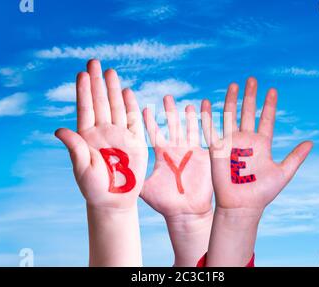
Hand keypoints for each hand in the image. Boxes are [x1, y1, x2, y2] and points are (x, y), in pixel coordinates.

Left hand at [55, 60, 147, 208]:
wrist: (114, 201)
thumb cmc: (94, 188)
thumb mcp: (82, 168)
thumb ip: (74, 148)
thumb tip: (59, 129)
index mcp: (86, 136)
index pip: (85, 109)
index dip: (84, 91)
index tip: (81, 74)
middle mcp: (102, 131)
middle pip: (100, 102)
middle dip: (97, 82)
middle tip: (94, 62)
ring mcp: (119, 135)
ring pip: (116, 107)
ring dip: (113, 89)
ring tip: (110, 72)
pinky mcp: (134, 141)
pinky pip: (132, 120)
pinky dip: (130, 106)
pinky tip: (127, 92)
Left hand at [141, 95, 212, 265]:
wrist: (185, 213)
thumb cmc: (164, 203)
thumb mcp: (144, 187)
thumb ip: (130, 174)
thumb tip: (112, 169)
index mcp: (161, 153)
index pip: (154, 131)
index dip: (148, 120)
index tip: (143, 108)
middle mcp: (175, 149)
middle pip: (172, 124)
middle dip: (169, 111)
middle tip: (167, 97)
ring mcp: (190, 151)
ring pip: (188, 127)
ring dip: (188, 115)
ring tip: (186, 103)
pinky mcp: (203, 155)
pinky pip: (205, 135)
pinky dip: (206, 121)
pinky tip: (206, 108)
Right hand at [201, 77, 311, 265]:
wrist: (241, 205)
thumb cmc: (261, 193)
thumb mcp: (283, 173)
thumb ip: (295, 157)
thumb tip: (311, 142)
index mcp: (262, 144)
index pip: (266, 119)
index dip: (269, 105)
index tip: (272, 90)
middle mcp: (247, 140)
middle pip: (248, 112)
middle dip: (250, 96)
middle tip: (252, 79)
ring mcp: (232, 143)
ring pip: (231, 116)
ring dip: (231, 100)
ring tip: (234, 84)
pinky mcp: (218, 148)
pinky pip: (212, 129)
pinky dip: (209, 115)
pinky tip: (207, 102)